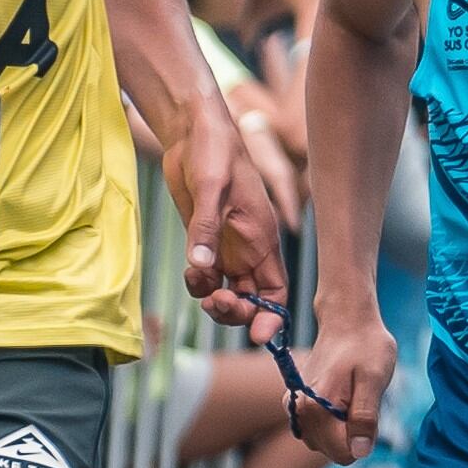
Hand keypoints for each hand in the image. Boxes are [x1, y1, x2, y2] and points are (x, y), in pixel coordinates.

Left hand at [174, 115, 288, 326]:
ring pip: (227, 291)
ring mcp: (226, 246)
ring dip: (213, 299)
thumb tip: (202, 267)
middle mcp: (248, 249)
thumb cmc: (213, 151)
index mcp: (263, 240)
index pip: (277, 292)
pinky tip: (191, 268)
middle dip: (236, 312)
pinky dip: (198, 281)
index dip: (271, 318)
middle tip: (216, 302)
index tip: (258, 336)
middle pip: (252, 300)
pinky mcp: (205, 240)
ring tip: (198, 280)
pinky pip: (206, 276)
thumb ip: (206, 228)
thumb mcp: (211, 187)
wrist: (192, 130)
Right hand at [291, 314, 398, 464]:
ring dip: (341, 430)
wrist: (347, 320)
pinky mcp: (296, 402)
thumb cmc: (365, 345)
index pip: (343, 454)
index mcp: (317, 407)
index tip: (369, 412)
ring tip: (352, 398)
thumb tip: (359, 452)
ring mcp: (295, 407)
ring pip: (323, 443)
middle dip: (351, 435)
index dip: (363, 440)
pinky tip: (341, 399)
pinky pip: (316, 430)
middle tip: (361, 401)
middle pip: (331, 450)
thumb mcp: (374, 379)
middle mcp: (299, 410)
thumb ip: (365, 418)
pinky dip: (331, 423)